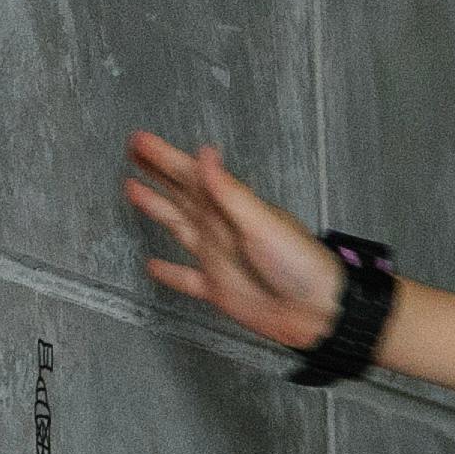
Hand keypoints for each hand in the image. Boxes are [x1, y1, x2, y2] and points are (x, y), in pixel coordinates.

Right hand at [124, 132, 345, 352]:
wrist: (320, 312)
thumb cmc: (303, 266)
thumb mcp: (263, 224)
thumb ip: (231, 192)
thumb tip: (208, 154)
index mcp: (233, 210)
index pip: (192, 176)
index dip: (165, 158)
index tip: (141, 141)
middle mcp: (222, 230)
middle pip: (181, 195)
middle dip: (157, 173)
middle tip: (134, 153)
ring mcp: (218, 259)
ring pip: (178, 227)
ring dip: (157, 209)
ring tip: (134, 190)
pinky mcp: (219, 289)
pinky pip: (186, 279)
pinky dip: (169, 273)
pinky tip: (153, 266)